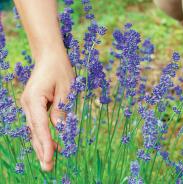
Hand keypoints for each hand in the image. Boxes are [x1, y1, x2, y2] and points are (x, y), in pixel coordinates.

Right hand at [20, 51, 73, 170]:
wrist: (49, 56)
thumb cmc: (59, 69)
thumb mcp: (66, 89)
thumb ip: (62, 110)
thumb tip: (59, 129)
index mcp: (34, 99)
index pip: (41, 126)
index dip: (46, 143)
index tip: (51, 157)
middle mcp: (28, 104)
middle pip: (35, 131)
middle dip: (42, 150)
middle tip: (48, 168)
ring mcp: (28, 105)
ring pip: (35, 129)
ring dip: (41, 145)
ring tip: (48, 161)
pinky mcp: (33, 104)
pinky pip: (37, 123)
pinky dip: (42, 135)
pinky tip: (48, 145)